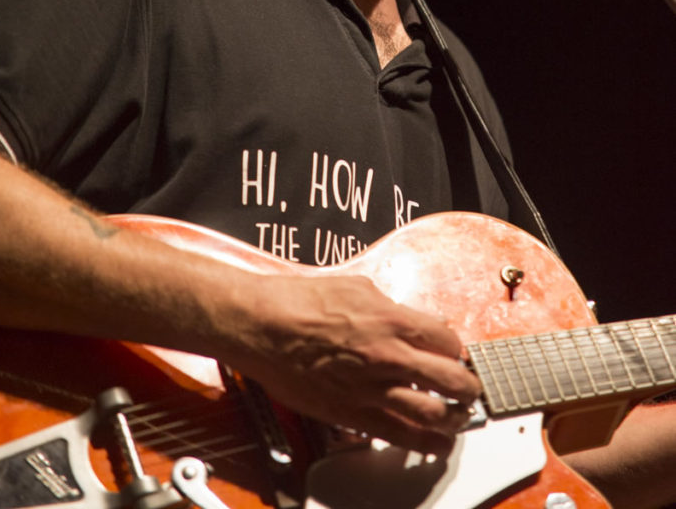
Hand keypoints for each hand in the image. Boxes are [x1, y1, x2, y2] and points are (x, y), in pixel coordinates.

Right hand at [228, 272, 479, 454]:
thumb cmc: (300, 302)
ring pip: (434, 416)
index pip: (448, 340)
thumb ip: (392, 307)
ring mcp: (371, 390)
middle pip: (452, 381)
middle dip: (467, 386)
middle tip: (468, 387)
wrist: (262, 326)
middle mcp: (388, 357)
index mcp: (392, 321)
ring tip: (457, 416)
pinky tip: (435, 443)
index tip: (454, 352)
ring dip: (453, 418)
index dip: (456, 348)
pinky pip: (398, 436)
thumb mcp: (358, 287)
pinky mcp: (351, 415)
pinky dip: (424, 443)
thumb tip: (414, 319)